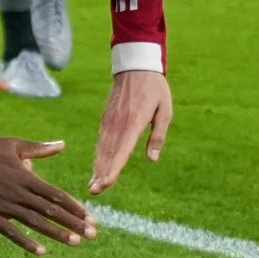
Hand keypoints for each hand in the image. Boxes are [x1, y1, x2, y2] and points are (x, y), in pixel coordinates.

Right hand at [0, 134, 92, 254]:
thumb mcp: (13, 144)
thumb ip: (39, 149)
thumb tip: (63, 144)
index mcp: (25, 175)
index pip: (56, 195)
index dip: (75, 207)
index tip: (90, 217)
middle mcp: (17, 191)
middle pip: (50, 210)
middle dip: (73, 223)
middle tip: (93, 234)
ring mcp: (2, 204)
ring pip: (34, 222)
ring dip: (56, 233)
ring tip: (75, 242)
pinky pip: (10, 231)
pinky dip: (26, 242)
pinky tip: (41, 251)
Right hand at [89, 69, 172, 193]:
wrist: (135, 65)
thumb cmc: (155, 88)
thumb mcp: (165, 110)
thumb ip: (158, 135)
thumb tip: (152, 159)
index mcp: (134, 122)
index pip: (122, 150)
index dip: (113, 168)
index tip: (106, 183)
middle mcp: (118, 123)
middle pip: (108, 152)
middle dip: (101, 173)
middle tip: (95, 192)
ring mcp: (110, 120)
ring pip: (102, 148)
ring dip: (97, 167)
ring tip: (93, 185)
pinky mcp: (106, 118)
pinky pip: (101, 140)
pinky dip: (98, 155)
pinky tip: (96, 166)